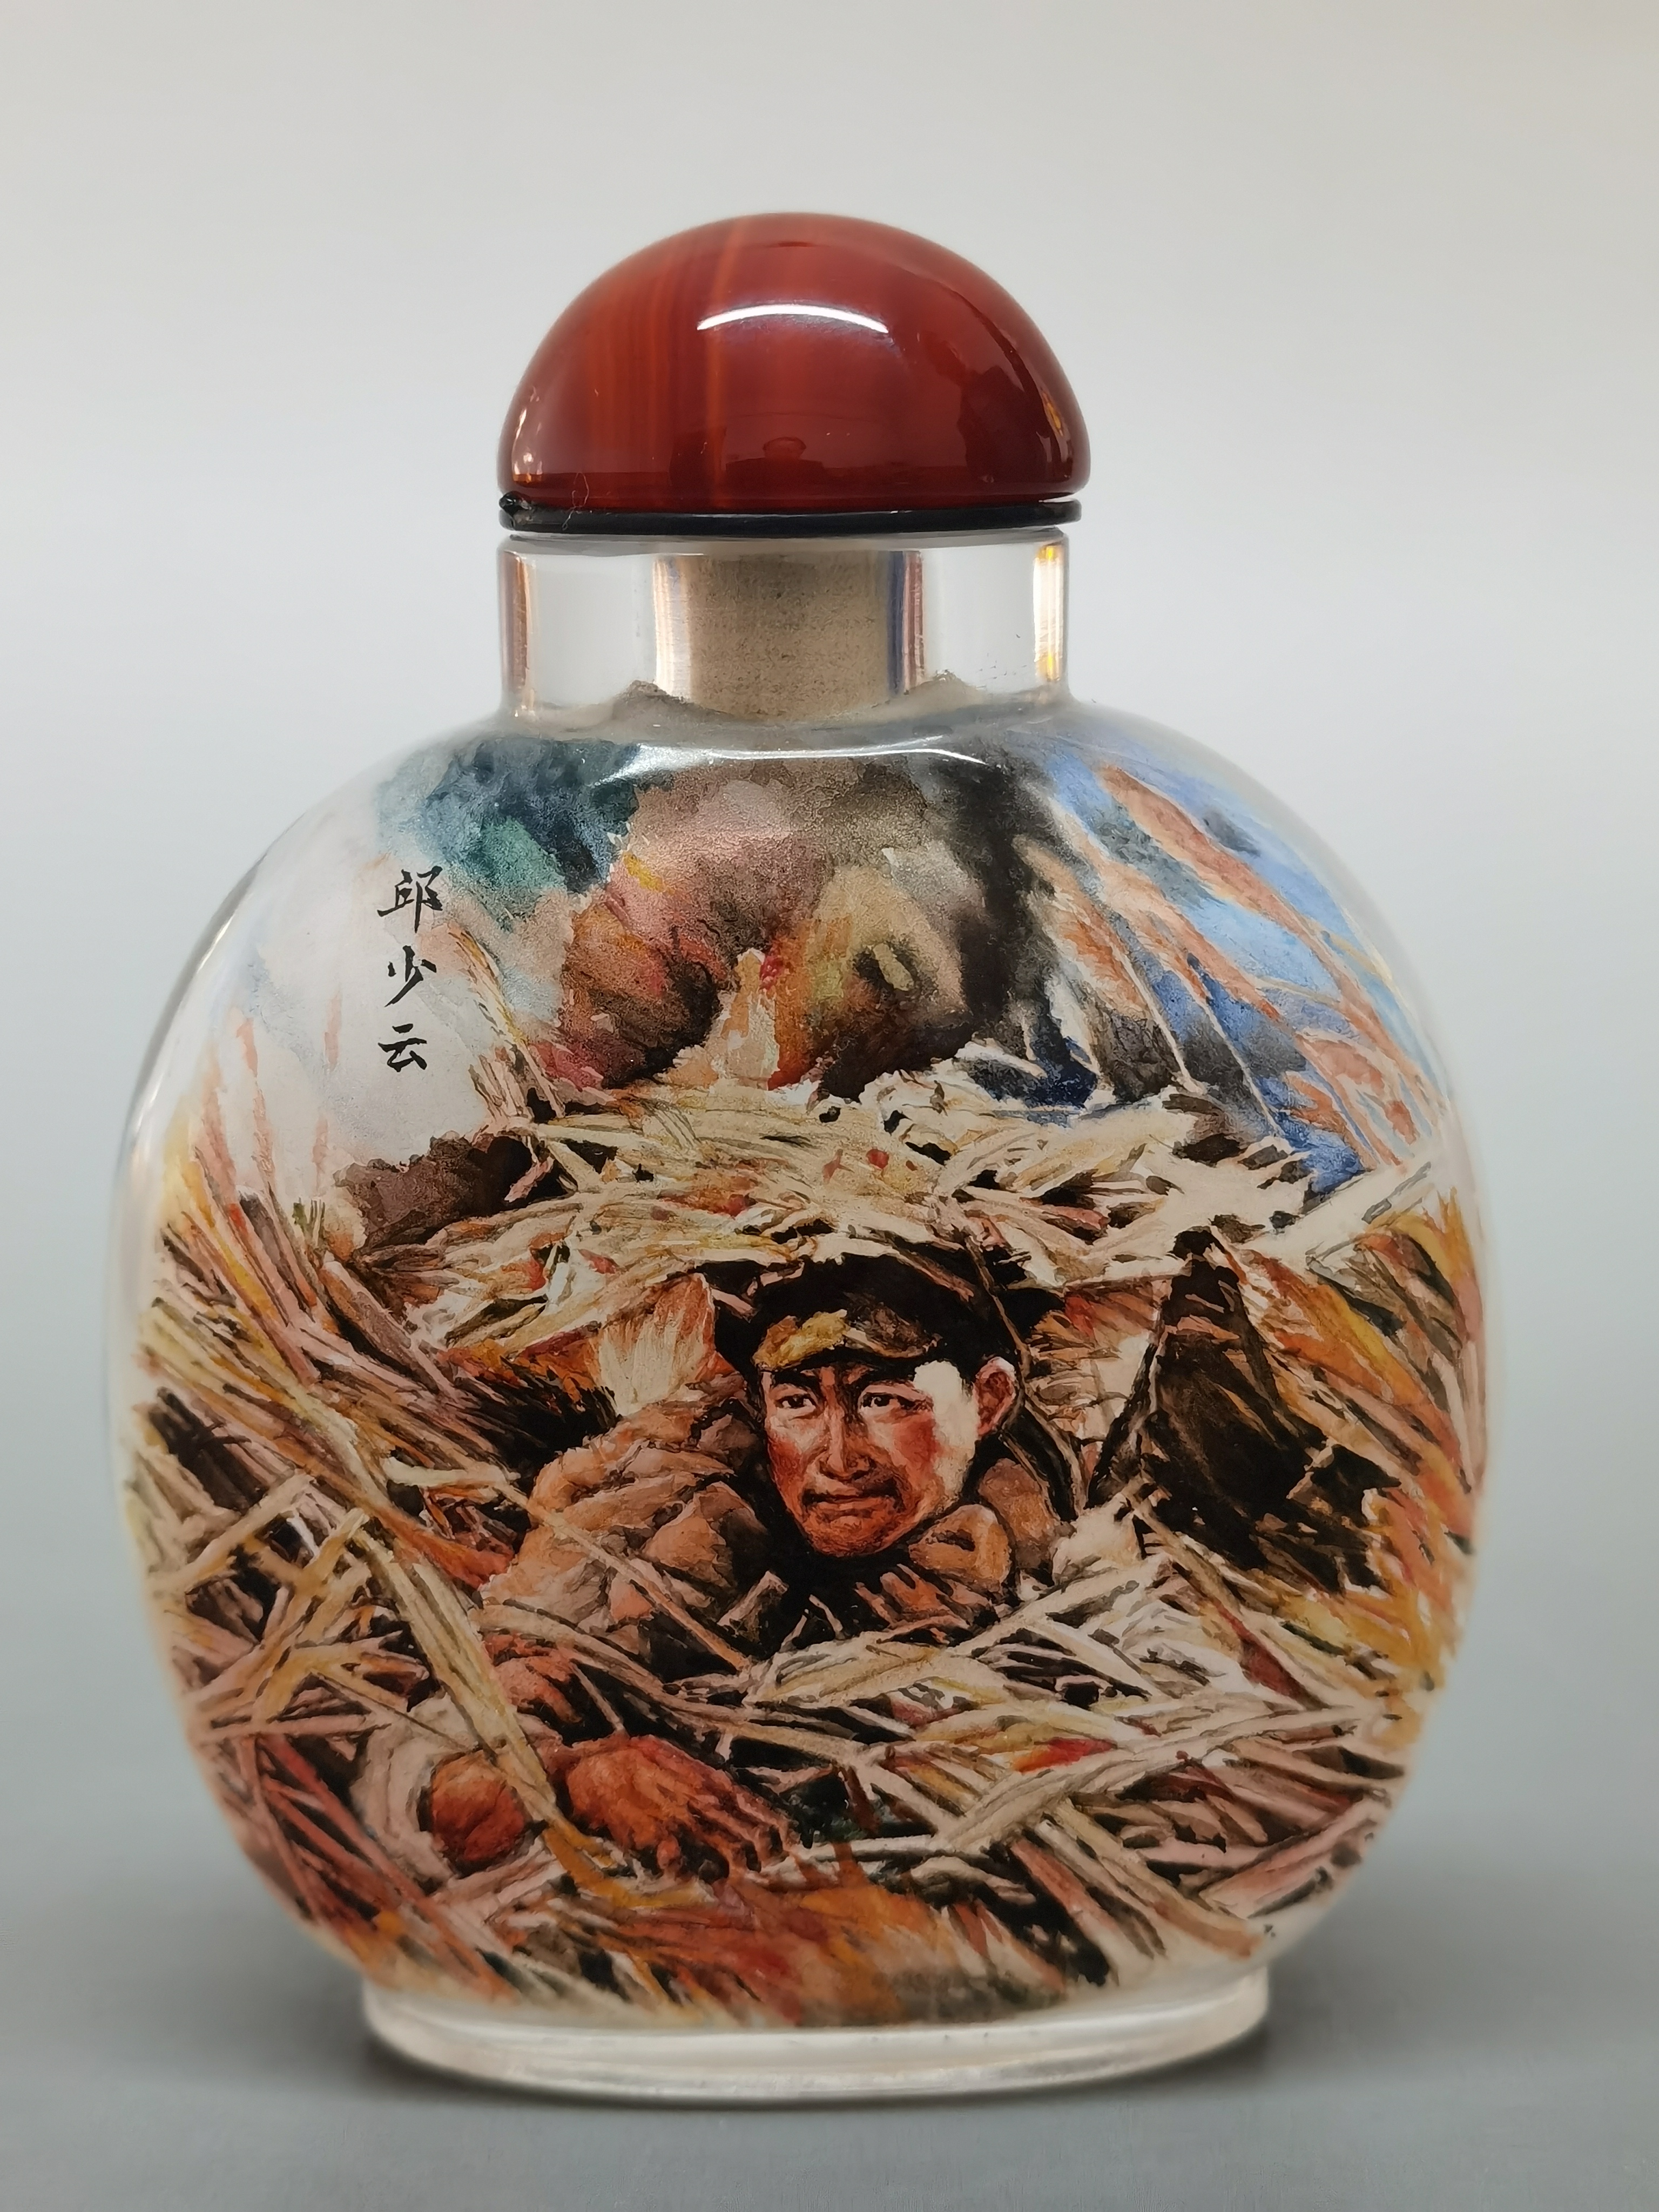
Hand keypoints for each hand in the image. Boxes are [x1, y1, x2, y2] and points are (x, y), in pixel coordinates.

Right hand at [560, 1735, 792, 1876]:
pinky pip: (685, 1872)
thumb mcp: (688, 1766)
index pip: (767, 1816)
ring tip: (715, 1875)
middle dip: (756, 1864)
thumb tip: (742, 1809)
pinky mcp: (657, 1844)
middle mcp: (707, 1805)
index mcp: (717, 1784)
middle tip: (747, 1869)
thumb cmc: (643, 1765)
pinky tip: (678, 1870)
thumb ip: (715, 1790)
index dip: (780, 1839)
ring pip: (727, 1864)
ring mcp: (684, 1825)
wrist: (598, 1768)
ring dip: (726, 1876)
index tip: (781, 1851)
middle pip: (754, 1847)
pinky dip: (687, 1877)